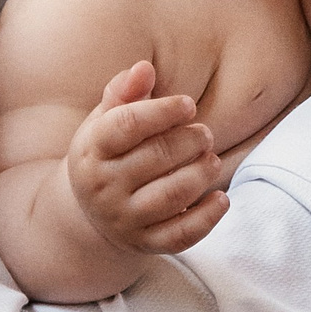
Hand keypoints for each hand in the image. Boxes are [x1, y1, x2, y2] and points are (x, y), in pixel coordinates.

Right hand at [69, 61, 232, 254]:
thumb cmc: (108, 154)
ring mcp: (124, 219)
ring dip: (201, 174)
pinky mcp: (145, 243)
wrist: (89, 214)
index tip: (187, 105)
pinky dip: (207, 218)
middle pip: (155, 158)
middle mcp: (104, 187)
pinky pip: (181, 236)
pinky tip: (221, 199)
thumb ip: (124, 92)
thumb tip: (144, 68)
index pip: (127, 125)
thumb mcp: (105, 121)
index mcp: (92, 150)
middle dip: (190, 141)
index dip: (163, 111)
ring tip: (211, 160)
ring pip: (171, 196)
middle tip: (205, 134)